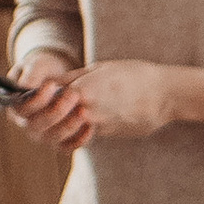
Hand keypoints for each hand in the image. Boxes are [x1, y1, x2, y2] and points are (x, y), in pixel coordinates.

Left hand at [8, 60, 174, 150]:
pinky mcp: (106, 134)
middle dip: (45, 113)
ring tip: (62, 114)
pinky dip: (77, 132)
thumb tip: (51, 85)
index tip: (38, 93)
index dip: (39, 96)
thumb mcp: (101, 68)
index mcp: (82, 88)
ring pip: (65, 128)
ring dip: (60, 124)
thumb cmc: (135, 75)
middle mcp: (86, 109)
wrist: (165, 95)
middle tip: (41, 109)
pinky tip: (80, 123)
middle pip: (51, 117)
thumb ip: (73, 78)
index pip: (47, 97)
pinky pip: (82, 135)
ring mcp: (96, 124)